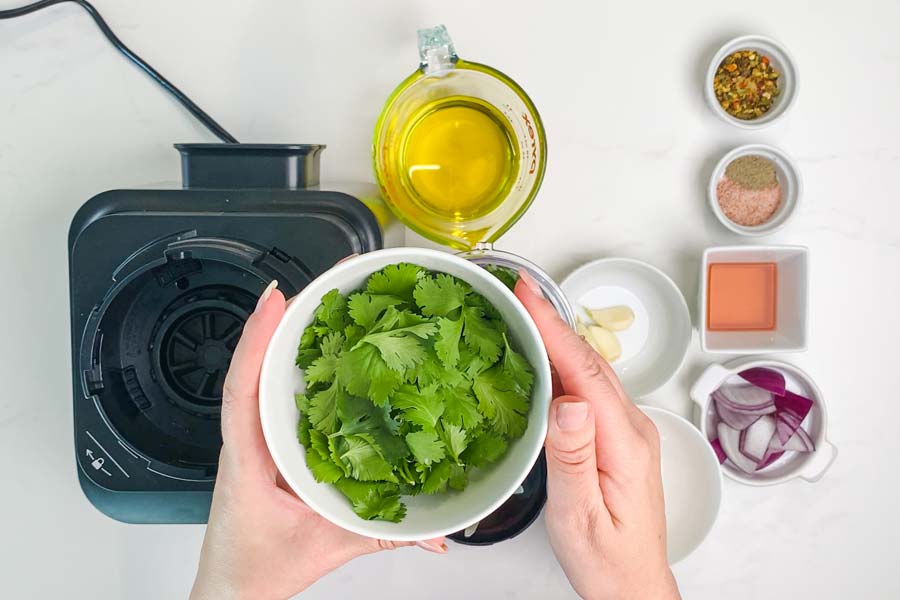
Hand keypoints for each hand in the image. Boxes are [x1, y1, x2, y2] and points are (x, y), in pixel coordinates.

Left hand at [191, 281, 444, 599]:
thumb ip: (385, 535)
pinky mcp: (267, 444)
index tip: (276, 300)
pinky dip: (289, 366)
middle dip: (279, 322)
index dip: (257, 341)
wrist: (236, 589)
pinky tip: (315, 350)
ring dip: (284, 339)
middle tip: (315, 285)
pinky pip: (272, 397)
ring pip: (261, 378)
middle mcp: (248, 439)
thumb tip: (437, 532)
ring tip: (318, 303)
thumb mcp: (328, 547)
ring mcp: (255, 439)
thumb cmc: (260, 566)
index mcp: (250, 458)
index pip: (243, 389)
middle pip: (254, 368)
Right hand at [515, 272, 679, 599]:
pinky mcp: (616, 438)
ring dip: (559, 338)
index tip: (527, 294)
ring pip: (591, 372)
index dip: (554, 328)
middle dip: (553, 321)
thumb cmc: (606, 559)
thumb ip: (573, 458)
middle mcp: (631, 428)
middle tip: (518, 290)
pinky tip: (545, 359)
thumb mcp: (580, 515)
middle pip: (589, 362)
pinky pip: (590, 389)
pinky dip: (565, 364)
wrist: (633, 586)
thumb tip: (568, 402)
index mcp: (624, 442)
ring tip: (526, 312)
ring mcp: (627, 431)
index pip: (585, 371)